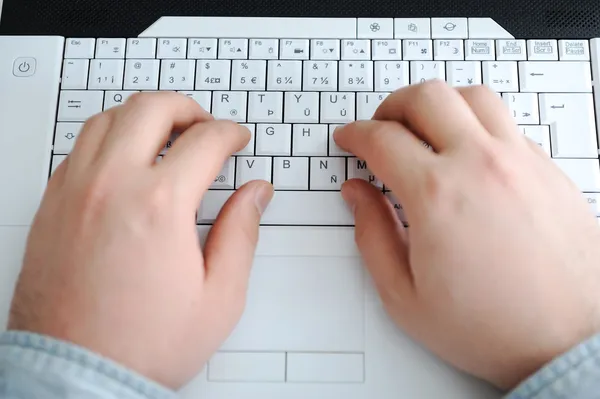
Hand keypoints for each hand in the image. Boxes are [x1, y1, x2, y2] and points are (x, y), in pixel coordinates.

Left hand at [8, 92, 272, 388]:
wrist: (78, 373)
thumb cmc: (143, 344)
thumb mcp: (219, 297)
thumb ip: (241, 233)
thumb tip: (255, 194)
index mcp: (159, 206)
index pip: (204, 141)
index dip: (230, 133)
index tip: (236, 140)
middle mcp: (111, 186)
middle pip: (151, 110)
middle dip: (188, 108)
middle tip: (204, 125)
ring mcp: (74, 191)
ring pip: (108, 118)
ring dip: (144, 116)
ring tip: (165, 134)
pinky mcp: (52, 204)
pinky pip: (79, 146)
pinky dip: (109, 136)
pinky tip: (124, 158)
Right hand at [335, 81, 599, 389]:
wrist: (569, 342)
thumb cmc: (493, 328)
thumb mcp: (405, 296)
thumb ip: (372, 236)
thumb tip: (358, 196)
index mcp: (437, 195)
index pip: (382, 139)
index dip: (355, 134)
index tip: (350, 139)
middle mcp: (481, 166)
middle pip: (426, 98)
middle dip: (391, 106)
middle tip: (381, 126)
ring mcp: (521, 162)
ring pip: (473, 97)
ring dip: (438, 104)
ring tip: (425, 127)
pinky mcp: (548, 170)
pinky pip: (506, 124)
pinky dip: (476, 125)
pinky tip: (468, 153)